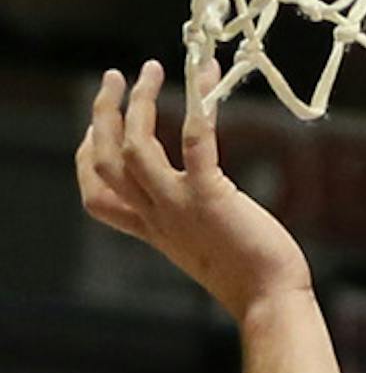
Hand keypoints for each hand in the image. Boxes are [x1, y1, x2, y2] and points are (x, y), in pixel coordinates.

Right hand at [76, 64, 312, 324]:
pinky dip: (197, 105)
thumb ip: (187, 218)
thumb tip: (197, 189)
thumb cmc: (250, 277)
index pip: (96, 195)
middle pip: (104, 161)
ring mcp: (179, 207)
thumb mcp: (202, 246)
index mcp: (153, 230)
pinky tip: (205, 76)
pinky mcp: (209, 198)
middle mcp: (157, 217)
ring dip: (139, 102)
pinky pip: (194, 140)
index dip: (86, 157)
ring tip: (153, 69)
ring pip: (133, 147)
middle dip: (102, 114)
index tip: (93, 128)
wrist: (271, 304)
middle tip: (116, 77)